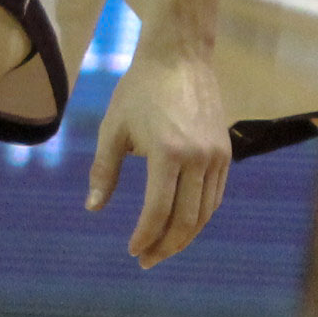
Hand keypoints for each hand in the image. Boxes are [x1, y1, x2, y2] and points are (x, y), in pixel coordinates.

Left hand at [86, 38, 228, 267]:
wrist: (179, 55)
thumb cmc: (140, 89)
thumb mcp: (113, 128)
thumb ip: (103, 170)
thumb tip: (92, 208)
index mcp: (167, 152)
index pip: (158, 211)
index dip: (145, 237)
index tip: (132, 251)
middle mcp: (198, 158)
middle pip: (186, 220)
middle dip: (165, 246)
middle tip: (146, 261)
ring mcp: (216, 155)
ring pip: (205, 213)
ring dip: (185, 237)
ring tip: (163, 249)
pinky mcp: (225, 152)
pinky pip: (215, 196)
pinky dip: (200, 216)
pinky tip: (182, 224)